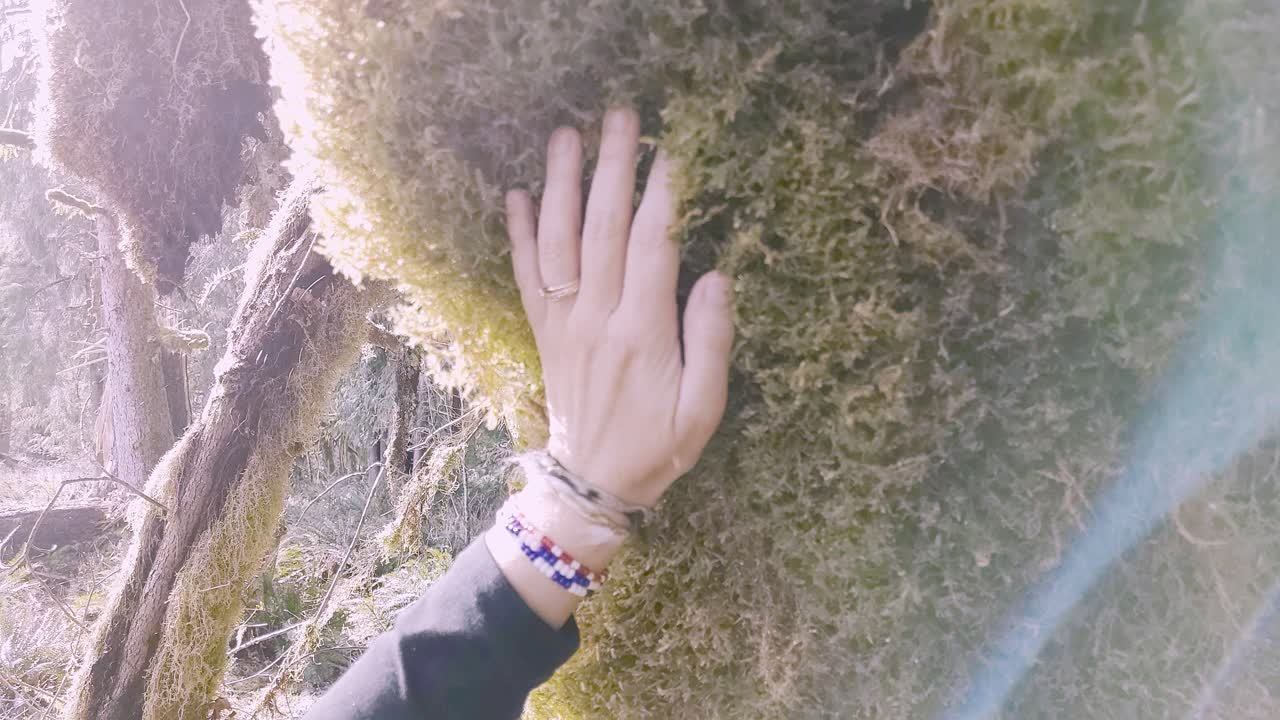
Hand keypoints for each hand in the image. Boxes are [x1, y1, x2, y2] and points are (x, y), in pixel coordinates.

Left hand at [506, 108, 734, 507]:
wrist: (591, 487)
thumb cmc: (658, 449)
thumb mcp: (704, 410)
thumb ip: (711, 343)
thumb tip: (716, 277)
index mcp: (643, 334)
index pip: (653, 248)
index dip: (663, 196)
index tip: (672, 150)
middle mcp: (597, 319)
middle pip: (603, 229)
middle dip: (612, 169)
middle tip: (620, 117)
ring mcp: (564, 324)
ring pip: (558, 242)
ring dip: (561, 185)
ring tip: (565, 136)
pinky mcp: (544, 334)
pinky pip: (526, 276)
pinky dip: (519, 235)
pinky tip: (517, 195)